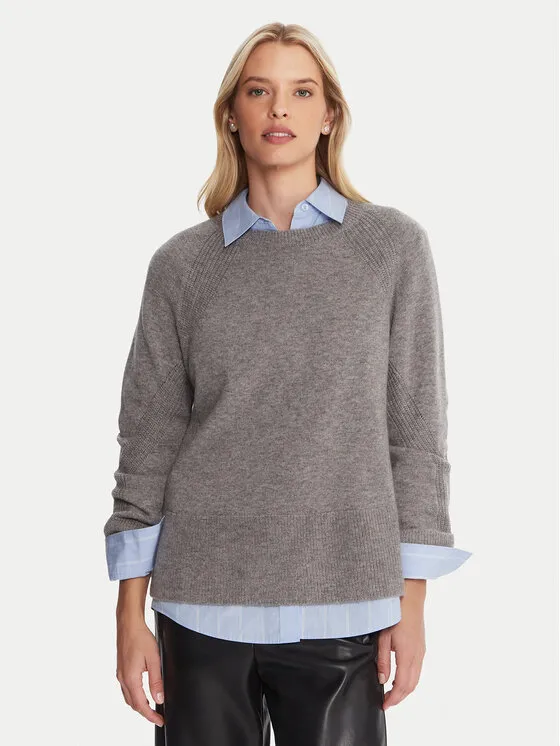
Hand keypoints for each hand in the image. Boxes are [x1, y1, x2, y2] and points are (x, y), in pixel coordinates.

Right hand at [116, 615, 164, 726]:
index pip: (141, 705)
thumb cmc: (140, 638)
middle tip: (157, 716)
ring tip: (151, 707)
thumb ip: (156, 680)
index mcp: (130, 678)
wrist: (129, 624)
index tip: (159, 720)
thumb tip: (159, 698)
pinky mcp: (121, 669)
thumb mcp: (153, 659)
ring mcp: (120, 674)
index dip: (151, 716)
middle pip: (133, 704)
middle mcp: (122, 678)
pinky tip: (142, 692)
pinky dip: (134, 695)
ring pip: (128, 697)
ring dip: (139, 704)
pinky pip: (126, 688)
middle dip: (145, 712)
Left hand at [377, 579, 426, 709]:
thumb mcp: (384, 637)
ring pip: (416, 679)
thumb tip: (383, 680)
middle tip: (386, 702)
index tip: (384, 705)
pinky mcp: (421, 647)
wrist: (411, 597)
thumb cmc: (395, 613)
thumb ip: (384, 660)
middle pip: (411, 686)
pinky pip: (417, 670)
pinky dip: (409, 679)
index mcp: (407, 655)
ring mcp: (421, 651)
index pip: (402, 685)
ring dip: (405, 689)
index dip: (394, 699)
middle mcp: (417, 656)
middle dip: (399, 697)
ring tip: (391, 693)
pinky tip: (400, 677)